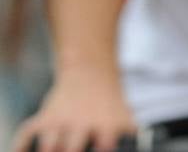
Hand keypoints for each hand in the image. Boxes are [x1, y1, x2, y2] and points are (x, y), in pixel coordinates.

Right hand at [9, 70, 136, 151]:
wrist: (89, 72)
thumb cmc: (108, 102)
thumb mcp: (123, 114)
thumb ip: (130, 131)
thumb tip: (137, 145)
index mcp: (105, 124)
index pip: (106, 141)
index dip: (104, 145)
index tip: (103, 148)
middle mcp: (81, 123)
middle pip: (73, 145)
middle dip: (70, 151)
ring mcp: (60, 121)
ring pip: (49, 141)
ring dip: (48, 149)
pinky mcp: (43, 119)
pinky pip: (27, 134)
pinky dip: (22, 145)